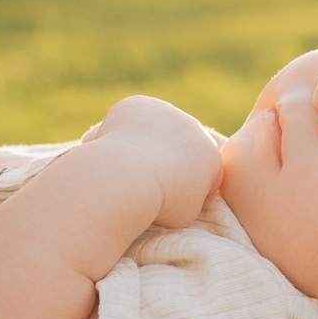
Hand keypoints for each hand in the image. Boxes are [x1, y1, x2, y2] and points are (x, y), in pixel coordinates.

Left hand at [83, 94, 221, 228]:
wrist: (130, 179)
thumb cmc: (157, 204)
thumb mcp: (185, 214)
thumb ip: (189, 198)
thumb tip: (180, 190)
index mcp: (211, 156)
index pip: (203, 166)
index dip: (185, 182)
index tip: (167, 194)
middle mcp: (193, 128)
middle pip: (180, 142)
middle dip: (167, 157)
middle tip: (144, 178)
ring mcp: (166, 112)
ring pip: (155, 126)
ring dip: (145, 140)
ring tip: (124, 164)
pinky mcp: (139, 104)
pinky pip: (129, 117)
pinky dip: (120, 130)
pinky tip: (107, 148)